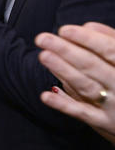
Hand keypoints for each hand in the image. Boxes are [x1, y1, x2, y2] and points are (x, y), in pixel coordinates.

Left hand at [37, 22, 114, 142]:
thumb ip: (111, 40)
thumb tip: (88, 25)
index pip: (109, 49)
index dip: (87, 39)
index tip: (64, 30)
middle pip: (92, 66)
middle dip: (66, 51)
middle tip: (42, 38)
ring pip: (86, 86)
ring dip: (63, 71)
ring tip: (43, 56)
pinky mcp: (105, 123)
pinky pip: (82, 113)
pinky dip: (64, 105)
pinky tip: (45, 95)